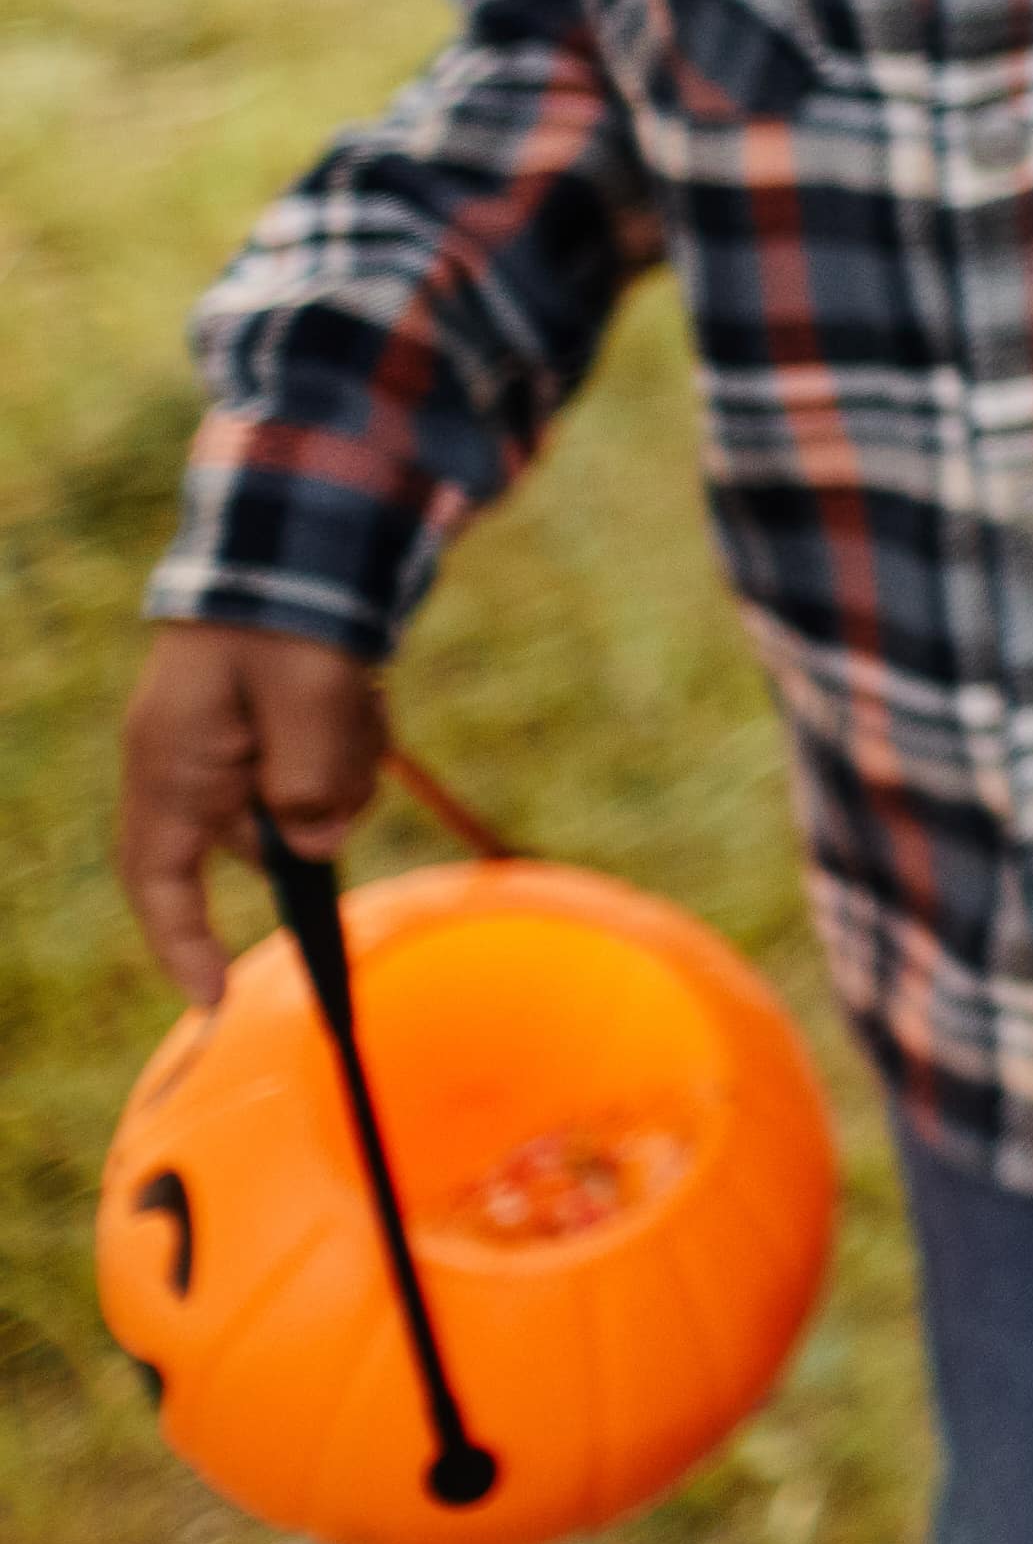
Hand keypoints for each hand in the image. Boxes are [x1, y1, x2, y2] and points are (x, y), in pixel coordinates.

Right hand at [114, 625, 386, 1000]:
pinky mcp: (273, 730)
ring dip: (347, 763)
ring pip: (307, 802)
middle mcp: (194, 765)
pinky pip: (324, 766)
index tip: (213, 1000)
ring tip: (355, 696)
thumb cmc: (290, 618)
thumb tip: (316, 843)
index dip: (181, 943)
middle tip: (350, 733)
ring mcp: (233, 747)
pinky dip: (353, 740)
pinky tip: (361, 691)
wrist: (301, 543)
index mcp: (173, 764)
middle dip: (322, 806)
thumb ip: (311, 777)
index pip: (160, 878)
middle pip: (266, 838)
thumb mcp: (309, 696)